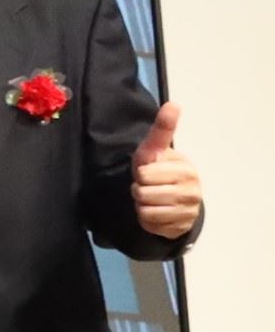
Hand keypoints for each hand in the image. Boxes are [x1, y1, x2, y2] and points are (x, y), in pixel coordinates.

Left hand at [134, 101, 202, 240]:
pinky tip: (156, 212)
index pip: (144, 174)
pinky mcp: (181, 227)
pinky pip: (149, 224)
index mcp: (186, 169)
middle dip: (139, 190)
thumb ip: (162, 129)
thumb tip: (173, 104)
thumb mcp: (155, 149)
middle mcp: (192, 190)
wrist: (173, 198)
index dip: (141, 173)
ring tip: (151, 198)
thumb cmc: (160, 169)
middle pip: (143, 193)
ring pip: (145, 210)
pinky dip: (146, 219)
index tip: (150, 171)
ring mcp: (189, 210)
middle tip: (149, 186)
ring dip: (141, 204)